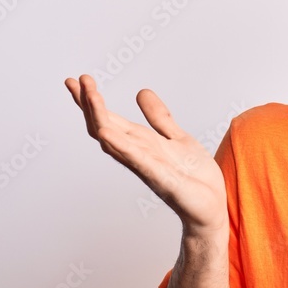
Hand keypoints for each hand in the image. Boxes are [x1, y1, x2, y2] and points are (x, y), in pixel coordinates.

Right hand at [64, 74, 226, 235]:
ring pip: (115, 140)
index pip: (110, 119)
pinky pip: (138, 160)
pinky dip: (122, 145)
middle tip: (76, 80)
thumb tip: (141, 92)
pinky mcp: (163, 179)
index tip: (78, 79)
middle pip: (104, 127)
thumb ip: (160, 118)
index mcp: (142, 144)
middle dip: (89, 104)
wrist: (212, 207)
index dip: (92, 101)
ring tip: (89, 95)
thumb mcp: (178, 138)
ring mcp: (147, 167)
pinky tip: (106, 132)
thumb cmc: (195, 179)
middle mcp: (138, 155)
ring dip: (100, 117)